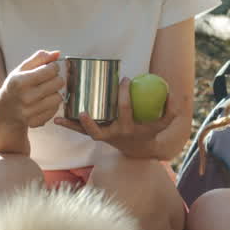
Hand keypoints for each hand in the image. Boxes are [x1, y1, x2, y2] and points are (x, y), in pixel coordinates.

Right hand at [0, 50, 64, 131]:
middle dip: (56, 79)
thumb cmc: (14, 87)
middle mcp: (25, 97)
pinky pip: (55, 110)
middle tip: (48, 80)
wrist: (4, 112)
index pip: (51, 70)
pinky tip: (44, 102)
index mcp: (20, 81)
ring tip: (46, 92)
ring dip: (55, 93)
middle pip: (58, 83)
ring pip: (58, 97)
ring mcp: (30, 111)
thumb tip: (57, 53)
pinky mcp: (36, 121)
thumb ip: (39, 58)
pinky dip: (52, 105)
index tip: (49, 68)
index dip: (53, 67)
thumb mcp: (21, 69)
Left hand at [55, 76, 177, 158]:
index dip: (124, 95)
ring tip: (62, 113)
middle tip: (91, 92)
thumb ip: (171, 109)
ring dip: (74, 123)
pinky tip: (56, 118)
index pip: (125, 111)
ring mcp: (104, 136)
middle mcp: (115, 134)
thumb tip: (173, 91)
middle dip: (95, 109)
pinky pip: (81, 131)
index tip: (124, 79)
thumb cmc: (150, 131)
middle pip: (103, 122)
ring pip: (87, 131)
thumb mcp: (163, 122)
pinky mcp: (97, 136)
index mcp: (130, 129)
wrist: (139, 150)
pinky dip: (69, 125)